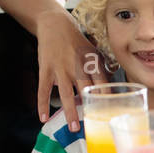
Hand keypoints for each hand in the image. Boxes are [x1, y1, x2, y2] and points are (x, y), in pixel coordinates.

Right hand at [35, 10, 107, 132]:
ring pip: (65, 94)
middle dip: (89, 109)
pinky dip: (42, 104)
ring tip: (73, 127)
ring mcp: (60, 69)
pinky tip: (43, 117)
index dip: (106, 98)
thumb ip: (101, 69)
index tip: (111, 113)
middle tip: (94, 126)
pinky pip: (43, 90)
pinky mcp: (46, 69)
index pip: (102, 84)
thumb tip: (109, 87)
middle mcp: (77, 67)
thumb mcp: (94, 52)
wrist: (55, 25)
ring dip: (69, 111)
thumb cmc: (77, 42)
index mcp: (92, 63)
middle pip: (85, 91)